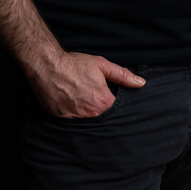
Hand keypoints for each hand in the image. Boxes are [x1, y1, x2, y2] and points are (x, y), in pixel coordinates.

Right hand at [29, 51, 145, 118]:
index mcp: (104, 102)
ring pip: (88, 123)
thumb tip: (141, 83)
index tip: (113, 102)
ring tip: (85, 105)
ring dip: (89, 116)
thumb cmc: (75, 65)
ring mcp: (76, 119)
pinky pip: (73, 124)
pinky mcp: (63, 120)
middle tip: (96, 102)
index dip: (117, 108)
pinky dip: (75, 118)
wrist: (49, 66)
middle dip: (103, 114)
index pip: (118, 112)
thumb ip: (122, 75)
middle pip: (103, 120)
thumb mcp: (102, 65)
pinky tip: (73, 108)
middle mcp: (91, 114)